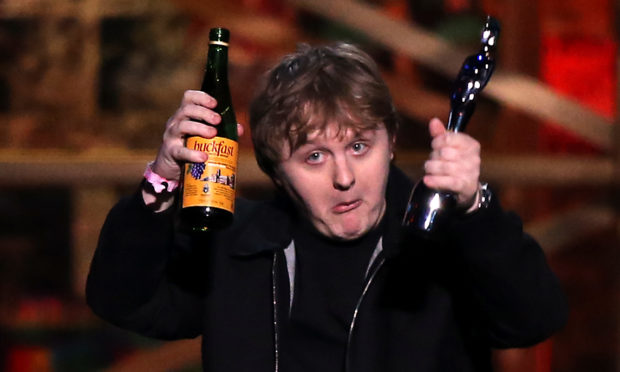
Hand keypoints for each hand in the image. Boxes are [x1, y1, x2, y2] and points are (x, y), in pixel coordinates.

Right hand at [142, 90, 243, 210]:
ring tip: (213, 134)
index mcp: (185, 115)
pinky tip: (204, 157)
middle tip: (218, 120)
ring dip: (199, 128)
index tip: (215, 103)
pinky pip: (180, 151)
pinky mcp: (170, 152)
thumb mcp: (204, 136)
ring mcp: (171, 136)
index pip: (189, 98)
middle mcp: (176, 122)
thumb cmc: (191, 147)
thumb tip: (240, 128)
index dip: (201, 97)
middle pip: (187, 109)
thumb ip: (222, 131)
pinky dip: (193, 154)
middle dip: (204, 113)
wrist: (172, 168)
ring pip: (183, 126)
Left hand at [423, 118, 479, 208]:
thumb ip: (441, 134)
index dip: (437, 142)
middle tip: (433, 159)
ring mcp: (470, 172)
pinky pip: (448, 182)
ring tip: (430, 169)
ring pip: (443, 167)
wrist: (466, 186)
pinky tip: (427, 180)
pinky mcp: (465, 186)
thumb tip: (434, 121)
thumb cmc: (456, 162)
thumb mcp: (450, 146)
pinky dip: (436, 181)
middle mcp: (473, 158)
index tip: (435, 145)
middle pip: (444, 153)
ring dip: (432, 168)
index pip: (448, 138)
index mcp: (471, 144)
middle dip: (434, 156)